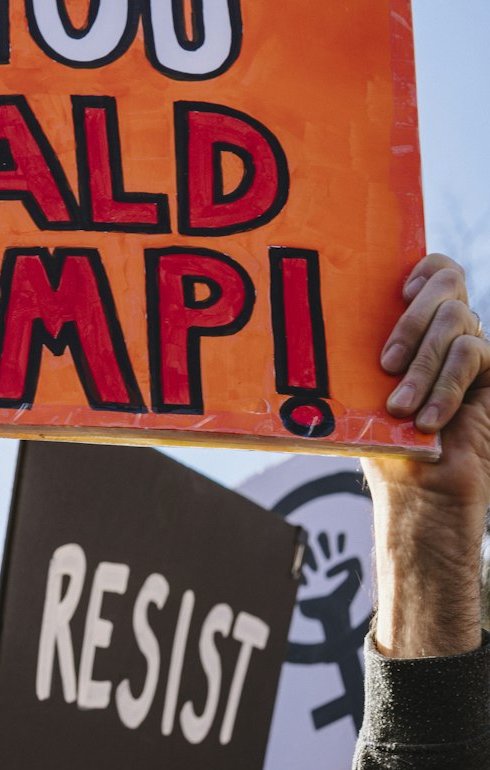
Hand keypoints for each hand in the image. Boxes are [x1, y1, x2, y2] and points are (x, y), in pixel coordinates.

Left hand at [363, 254, 489, 657]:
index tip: (400, 290)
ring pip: (458, 321)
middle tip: (387, 362)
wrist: (421, 502)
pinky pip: (474, 356)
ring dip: (424, 366)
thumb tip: (299, 324)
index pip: (431, 270)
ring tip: (400, 407)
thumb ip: (350, 359)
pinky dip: (446, 386)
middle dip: (412, 319)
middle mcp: (444, 333)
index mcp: (413, 327)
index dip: (423, 267)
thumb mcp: (357, 397)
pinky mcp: (488, 381)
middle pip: (448, 282)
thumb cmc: (384, 451)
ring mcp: (470, 355)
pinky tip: (429, 420)